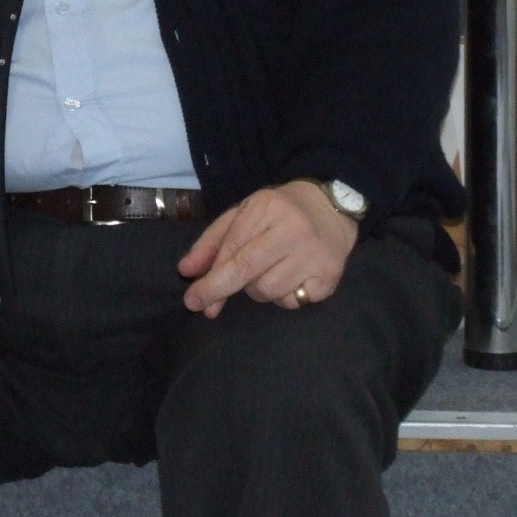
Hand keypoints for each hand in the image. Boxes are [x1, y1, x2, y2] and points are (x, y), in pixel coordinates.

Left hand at [178, 180, 358, 318]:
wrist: (331, 208)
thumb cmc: (278, 214)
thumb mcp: (243, 215)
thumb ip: (213, 242)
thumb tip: (186, 270)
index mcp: (267, 208)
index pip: (232, 251)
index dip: (210, 280)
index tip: (193, 300)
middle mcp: (293, 230)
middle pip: (248, 273)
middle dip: (221, 291)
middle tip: (206, 307)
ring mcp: (315, 254)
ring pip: (269, 292)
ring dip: (259, 289)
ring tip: (268, 270)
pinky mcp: (330, 276)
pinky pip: (293, 303)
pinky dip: (285, 297)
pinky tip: (291, 277)